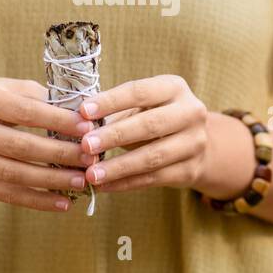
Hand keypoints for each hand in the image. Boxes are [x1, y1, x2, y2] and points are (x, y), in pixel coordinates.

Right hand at [0, 77, 94, 211]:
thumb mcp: (5, 87)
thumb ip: (38, 97)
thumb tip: (80, 114)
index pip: (24, 111)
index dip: (57, 120)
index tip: (86, 128)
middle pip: (19, 146)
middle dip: (59, 153)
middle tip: (89, 157)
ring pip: (13, 174)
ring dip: (52, 180)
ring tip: (82, 181)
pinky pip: (6, 194)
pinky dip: (36, 200)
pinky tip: (62, 203)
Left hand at [75, 75, 208, 192]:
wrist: (194, 142)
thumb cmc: (154, 116)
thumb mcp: (141, 105)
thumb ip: (115, 111)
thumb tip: (78, 123)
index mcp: (174, 87)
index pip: (140, 92)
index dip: (111, 102)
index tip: (83, 112)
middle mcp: (191, 112)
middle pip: (149, 125)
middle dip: (114, 136)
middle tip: (85, 146)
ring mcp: (194, 143)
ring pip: (152, 157)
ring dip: (118, 167)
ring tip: (91, 174)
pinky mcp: (191, 170)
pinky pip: (154, 179)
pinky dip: (126, 184)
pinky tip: (104, 186)